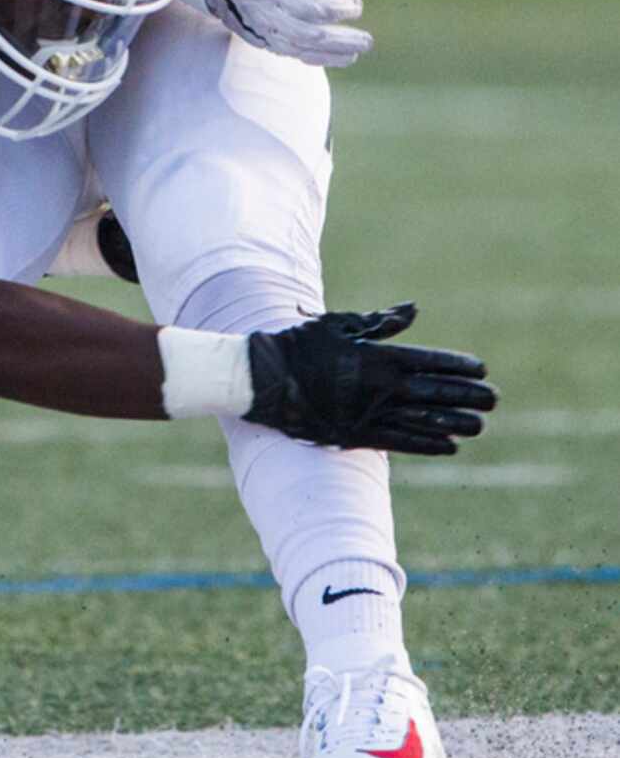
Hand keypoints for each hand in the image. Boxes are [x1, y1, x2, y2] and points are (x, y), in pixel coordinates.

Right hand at [189, 0, 376, 67]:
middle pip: (311, 8)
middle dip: (342, 11)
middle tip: (356, 7)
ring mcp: (260, 15)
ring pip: (305, 36)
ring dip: (340, 42)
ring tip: (365, 42)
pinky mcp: (259, 35)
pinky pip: (295, 51)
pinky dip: (324, 57)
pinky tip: (348, 55)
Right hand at [245, 303, 497, 453]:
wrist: (264, 379)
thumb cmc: (300, 344)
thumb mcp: (339, 324)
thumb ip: (379, 322)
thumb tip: (412, 311)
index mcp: (376, 357)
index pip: (429, 361)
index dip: (458, 366)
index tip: (481, 369)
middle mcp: (378, 388)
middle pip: (434, 393)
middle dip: (467, 396)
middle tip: (493, 399)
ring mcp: (369, 414)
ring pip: (423, 421)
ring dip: (454, 423)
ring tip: (479, 426)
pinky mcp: (357, 435)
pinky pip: (401, 442)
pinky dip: (427, 444)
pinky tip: (449, 446)